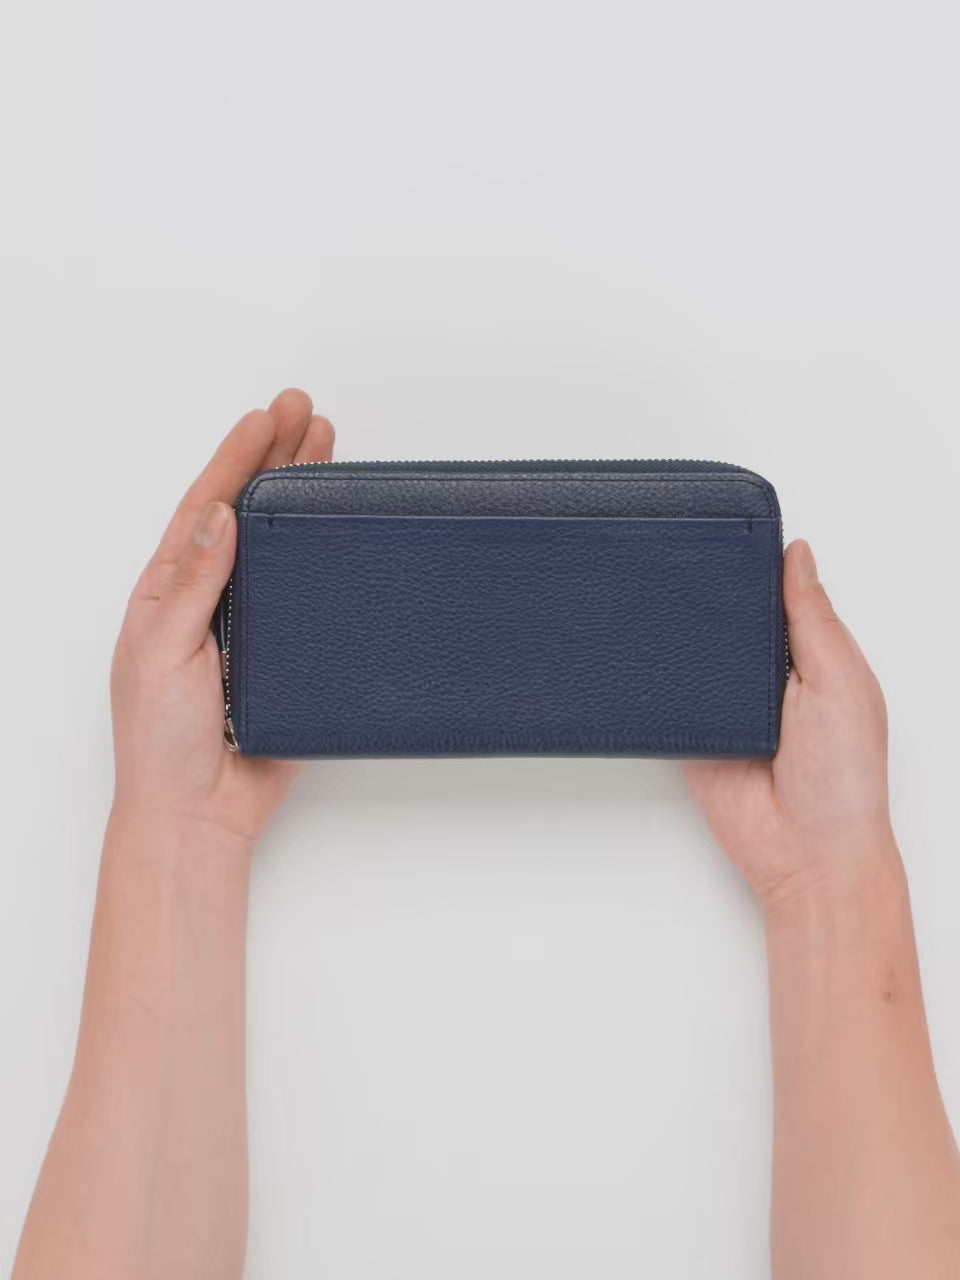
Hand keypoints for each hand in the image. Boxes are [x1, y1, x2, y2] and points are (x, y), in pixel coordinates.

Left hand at [109, 390, 333, 846]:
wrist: (199, 814)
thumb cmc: (160, 743)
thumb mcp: (162, 653)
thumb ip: (194, 585)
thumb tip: (218, 515)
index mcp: (168, 592)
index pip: (206, 508)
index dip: (236, 458)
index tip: (268, 416)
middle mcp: (212, 599)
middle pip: (249, 513)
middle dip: (277, 460)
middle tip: (309, 412)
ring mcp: (253, 626)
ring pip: (284, 548)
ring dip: (304, 499)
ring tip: (330, 449)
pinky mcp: (289, 657)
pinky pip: (312, 600)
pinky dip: (328, 563)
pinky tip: (343, 532)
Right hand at [684, 540, 896, 909]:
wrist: (806, 855)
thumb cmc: (844, 779)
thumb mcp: (840, 680)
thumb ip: (812, 617)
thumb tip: (797, 554)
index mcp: (811, 656)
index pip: (775, 596)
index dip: (754, 568)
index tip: (727, 532)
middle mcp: (767, 677)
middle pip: (729, 620)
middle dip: (710, 600)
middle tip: (682, 563)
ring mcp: (727, 706)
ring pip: (695, 653)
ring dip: (683, 639)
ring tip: (660, 606)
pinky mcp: (694, 733)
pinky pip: (670, 696)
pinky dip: (659, 680)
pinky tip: (647, 656)